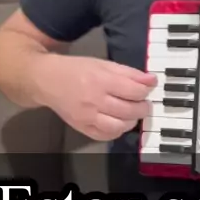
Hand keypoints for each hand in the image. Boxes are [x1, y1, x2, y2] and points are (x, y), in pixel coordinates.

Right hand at [35, 55, 156, 141]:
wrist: (47, 81)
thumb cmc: (77, 69)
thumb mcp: (104, 64)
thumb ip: (128, 73)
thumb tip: (151, 80)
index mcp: (101, 80)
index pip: (133, 91)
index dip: (146, 90)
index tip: (149, 87)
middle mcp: (94, 101)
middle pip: (129, 110)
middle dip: (143, 107)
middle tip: (144, 103)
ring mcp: (87, 117)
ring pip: (119, 126)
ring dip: (132, 121)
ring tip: (132, 113)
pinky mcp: (81, 128)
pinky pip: (105, 136)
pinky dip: (117, 131)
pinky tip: (119, 122)